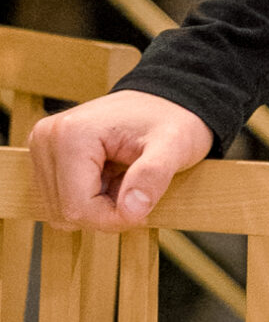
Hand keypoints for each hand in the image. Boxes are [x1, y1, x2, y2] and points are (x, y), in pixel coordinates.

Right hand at [29, 91, 213, 229]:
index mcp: (71, 134)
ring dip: (97, 208)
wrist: (161, 102)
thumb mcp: (175, 145)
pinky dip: (88, 200)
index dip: (113, 219)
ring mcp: (41, 148)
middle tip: (136, 189)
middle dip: (105, 213)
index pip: (78, 207)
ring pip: (60, 211)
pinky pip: (59, 201)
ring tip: (123, 179)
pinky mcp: (44, 158)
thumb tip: (131, 211)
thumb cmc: (170, 120)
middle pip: (65, 212)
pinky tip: (109, 178)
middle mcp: (46, 138)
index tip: (144, 209)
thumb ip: (154, 175)